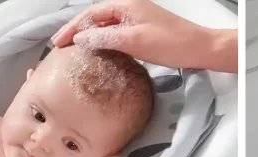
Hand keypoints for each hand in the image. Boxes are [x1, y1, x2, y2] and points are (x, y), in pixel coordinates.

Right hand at [51, 0, 226, 70]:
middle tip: (60, 46)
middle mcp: (129, 7)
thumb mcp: (134, 41)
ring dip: (88, 36)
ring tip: (73, 49)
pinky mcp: (142, 30)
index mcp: (126, 4)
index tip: (58, 43)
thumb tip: (81, 38)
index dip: (72, 28)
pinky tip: (97, 51)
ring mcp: (136, 18)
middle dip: (76, 31)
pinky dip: (102, 40)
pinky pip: (116, 32)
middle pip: (95, 17)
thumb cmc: (170, 43)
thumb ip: (105, 38)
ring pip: (105, 25)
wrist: (199, 48)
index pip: (90, 14)